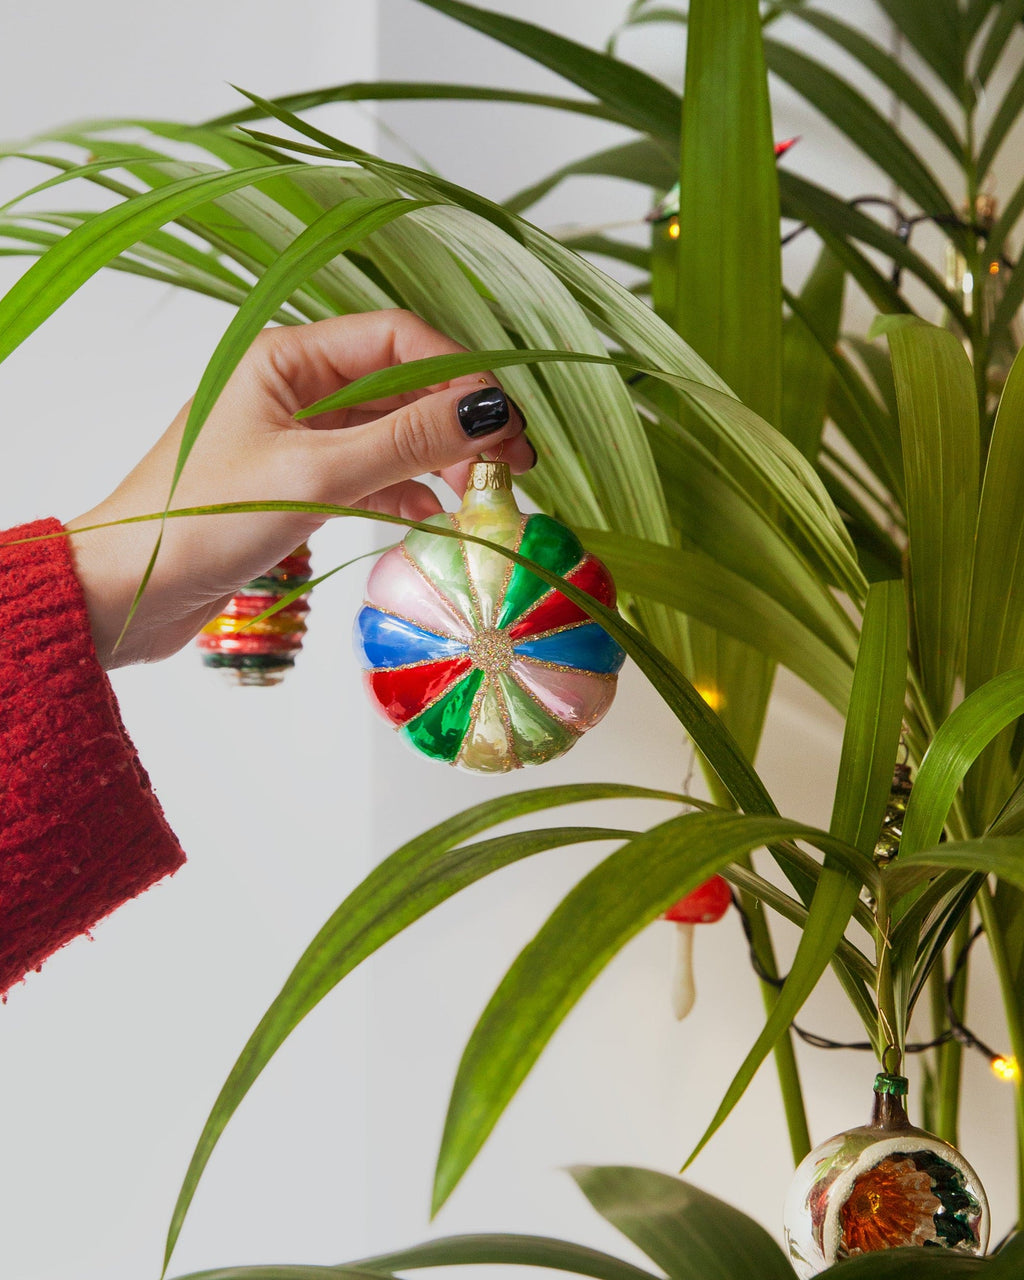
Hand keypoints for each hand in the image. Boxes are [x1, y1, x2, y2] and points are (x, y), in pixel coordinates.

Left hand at [66, 310, 531, 667]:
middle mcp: (296, 386)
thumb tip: (489, 410)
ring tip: (482, 495)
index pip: (399, 340)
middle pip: (402, 385)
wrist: (128, 591)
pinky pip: (370, 472)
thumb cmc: (200, 523)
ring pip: (390, 432)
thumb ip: (405, 442)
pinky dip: (406, 491)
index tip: (507, 421)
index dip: (460, 373)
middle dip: (459, 420)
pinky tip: (434, 517)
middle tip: (514, 464)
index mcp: (288, 357)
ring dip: (439, 459)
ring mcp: (297, 435)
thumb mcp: (314, 477)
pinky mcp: (298, 483)